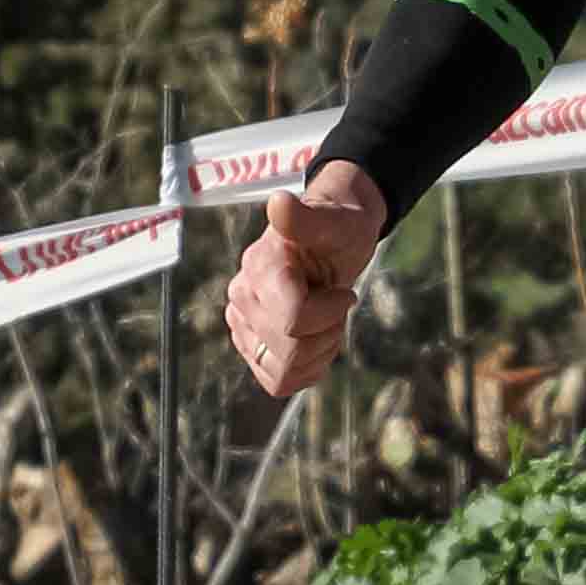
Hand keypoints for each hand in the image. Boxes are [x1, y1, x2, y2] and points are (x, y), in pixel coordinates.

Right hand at [225, 163, 386, 397]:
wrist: (334, 241)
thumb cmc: (338, 229)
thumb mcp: (334, 221)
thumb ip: (306, 218)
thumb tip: (279, 203)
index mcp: (258, 268)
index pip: (292, 321)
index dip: (330, 314)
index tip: (344, 292)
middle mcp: (241, 297)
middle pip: (290, 351)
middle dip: (327, 333)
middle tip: (336, 304)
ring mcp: (242, 325)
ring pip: (283, 372)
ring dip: (317, 353)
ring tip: (325, 321)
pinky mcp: (250, 346)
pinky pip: (277, 381)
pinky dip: (306, 369)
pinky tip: (316, 340)